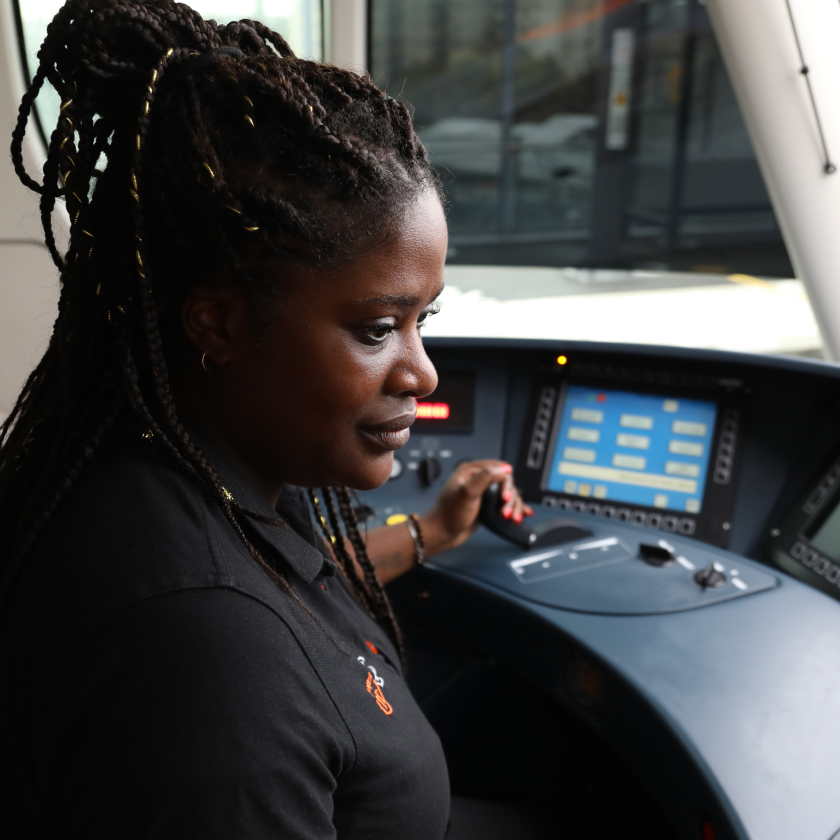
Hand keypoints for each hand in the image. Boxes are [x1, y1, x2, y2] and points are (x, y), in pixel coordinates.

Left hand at [419, 459, 533, 556]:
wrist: (441, 534)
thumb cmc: (449, 514)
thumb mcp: (467, 492)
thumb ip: (485, 477)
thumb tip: (505, 468)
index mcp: (471, 471)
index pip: (498, 468)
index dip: (506, 483)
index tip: (504, 497)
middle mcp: (478, 480)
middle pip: (506, 483)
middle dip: (510, 498)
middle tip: (505, 511)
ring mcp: (482, 494)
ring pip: (507, 495)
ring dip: (514, 506)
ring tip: (512, 518)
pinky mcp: (486, 506)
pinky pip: (504, 505)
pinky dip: (514, 509)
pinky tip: (523, 513)